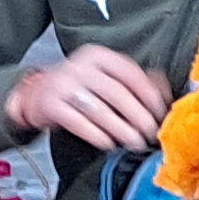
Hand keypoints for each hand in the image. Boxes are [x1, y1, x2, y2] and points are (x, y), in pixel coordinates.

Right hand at [4, 44, 167, 149]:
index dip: (149, 94)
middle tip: (150, 133)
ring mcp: (63, 84)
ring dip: (121, 129)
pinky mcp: (50, 105)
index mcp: (98, 55)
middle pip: (117, 93)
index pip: (130, 73)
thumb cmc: (78, 86)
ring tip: (135, 142)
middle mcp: (80, 66)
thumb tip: (163, 90)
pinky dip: (97, 135)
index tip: (161, 113)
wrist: (36, 93)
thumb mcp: (103, 76)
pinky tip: (110, 144)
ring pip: (100, 110)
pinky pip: (79, 122)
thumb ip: (132, 80)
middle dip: (138, 116)